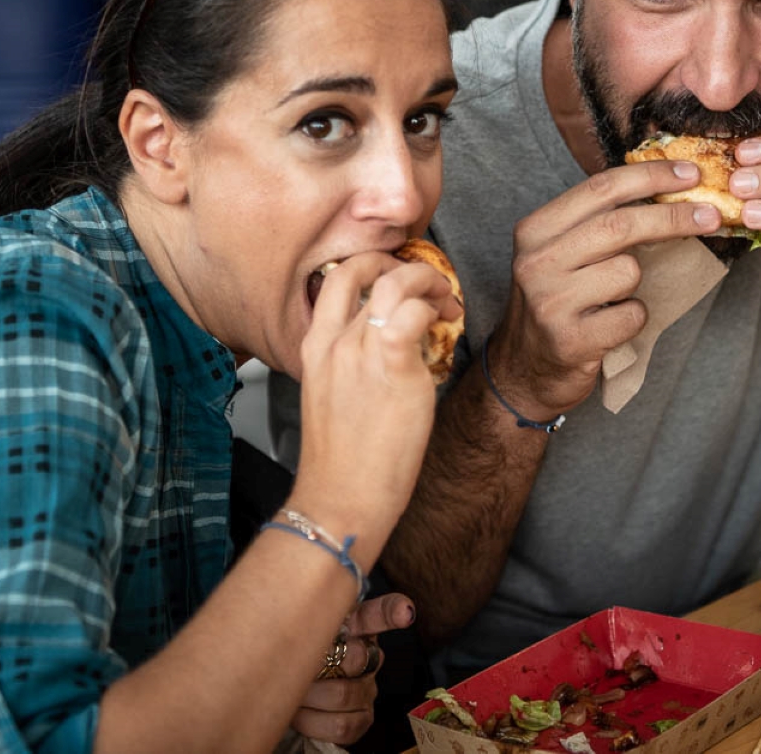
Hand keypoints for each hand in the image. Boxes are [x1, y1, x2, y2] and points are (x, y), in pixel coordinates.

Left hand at [292, 593, 415, 744]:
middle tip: (299, 668)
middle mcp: (367, 658)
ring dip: (310, 697)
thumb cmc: (296, 660)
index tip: (404, 612)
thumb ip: (303, 625)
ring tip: (294, 694)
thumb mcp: (299, 638)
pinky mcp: (361, 721)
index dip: (393, 611)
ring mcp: (367, 691)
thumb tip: (289, 613)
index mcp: (353, 629)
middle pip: (357, 657)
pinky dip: (312, 722)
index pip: (378, 614)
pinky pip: (341, 725)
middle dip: (322, 665)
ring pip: (344, 694)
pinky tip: (301, 714)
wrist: (291, 700)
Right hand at [294, 254, 461, 542]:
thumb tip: (395, 344)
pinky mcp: (392, 367)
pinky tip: (446, 322)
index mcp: (314, 345)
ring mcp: (359, 352)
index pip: (335, 279)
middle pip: (361, 268)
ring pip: (394, 282)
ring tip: (447, 301)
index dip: (371, 267)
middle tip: (427, 281)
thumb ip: (357, 362)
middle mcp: (333, 341)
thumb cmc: (345, 459)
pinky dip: (434, 308)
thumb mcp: (336, 396)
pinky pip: (414, 313)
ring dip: (428, 282)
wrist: (341, 497)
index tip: (397, 279)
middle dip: (400, 263)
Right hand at [491, 160, 720, 417]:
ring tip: (613, 297)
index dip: (651, 176)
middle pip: (620, 224)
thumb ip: (598, 223)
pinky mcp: (570, 340)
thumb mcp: (561, 253)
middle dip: (673, 216)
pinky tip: (611, 326)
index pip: (600, 188)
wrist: (524, 371)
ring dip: (638, 283)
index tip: (690, 174)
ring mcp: (550, 302)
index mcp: (536, 230)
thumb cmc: (555, 303)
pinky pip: (632, 315)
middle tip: (711, 216)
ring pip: (628, 271)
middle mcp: (537, 261)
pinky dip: (634, 318)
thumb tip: (670, 190)